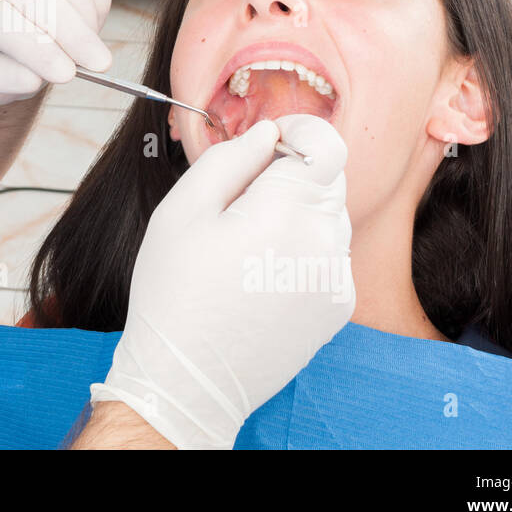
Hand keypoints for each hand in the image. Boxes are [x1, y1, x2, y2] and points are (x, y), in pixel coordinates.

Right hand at [90, 114, 354, 448]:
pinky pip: (329, 254)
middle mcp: (323, 242)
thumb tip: (265, 133)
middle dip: (291, 174)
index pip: (327, 146)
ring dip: (299, 210)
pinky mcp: (337, 306)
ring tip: (248, 241)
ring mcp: (335, 278)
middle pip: (328, 178)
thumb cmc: (174, 293)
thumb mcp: (181, 211)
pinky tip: (262, 270)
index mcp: (285, 211)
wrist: (188, 379)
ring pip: (330, 215)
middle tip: (240, 198)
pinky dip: (304, 248)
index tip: (271, 139)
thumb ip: (229, 160)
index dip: (300, 131)